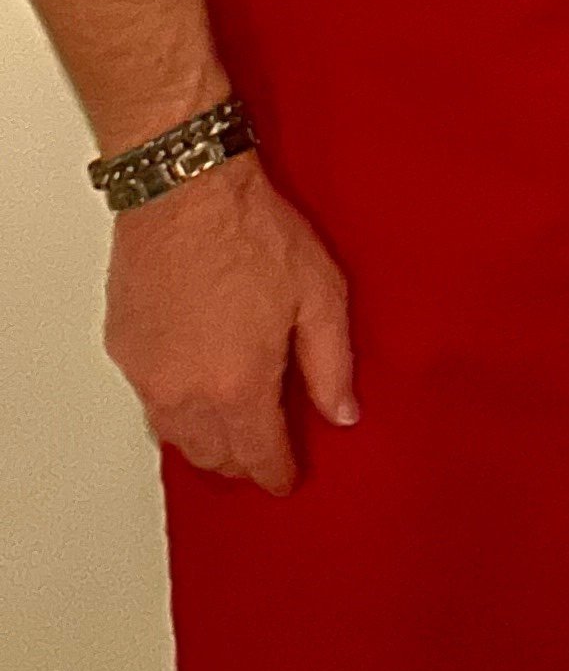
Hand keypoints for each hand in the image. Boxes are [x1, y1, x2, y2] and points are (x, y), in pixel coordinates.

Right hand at [105, 156, 355, 494]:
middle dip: (241, 461)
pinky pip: (149, 399)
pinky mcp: (123, 349)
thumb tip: (342, 413)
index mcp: (238, 387)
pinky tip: (195, 389)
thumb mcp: (320, 295)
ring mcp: (147, 374)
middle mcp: (185, 393)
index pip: (258, 456)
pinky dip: (174, 406)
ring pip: (175, 435)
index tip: (286, 478)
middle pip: (212, 456)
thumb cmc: (251, 233)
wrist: (186, 192)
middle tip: (263, 455)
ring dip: (204, 442)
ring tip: (231, 433)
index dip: (277, 473)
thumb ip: (332, 364)